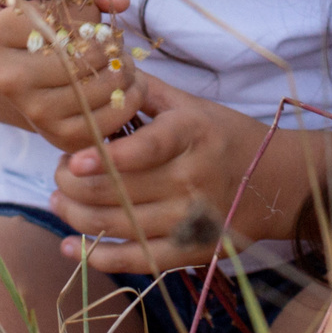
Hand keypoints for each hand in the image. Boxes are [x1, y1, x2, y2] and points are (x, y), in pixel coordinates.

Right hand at [0, 0, 144, 152]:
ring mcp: (31, 111)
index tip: (90, 21)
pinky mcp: (57, 136)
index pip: (59, 18)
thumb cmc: (48, 34)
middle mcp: (8, 78)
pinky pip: (106, 119)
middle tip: (117, 46)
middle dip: (111, 48)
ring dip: (124, 72)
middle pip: (81, 57)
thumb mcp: (58, 3)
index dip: (87, 17)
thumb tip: (118, 1)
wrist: (29, 81)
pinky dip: (129, 100)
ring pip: (97, 88)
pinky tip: (129, 86)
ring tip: (123, 64)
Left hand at [48, 76, 310, 273]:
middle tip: (56, 173)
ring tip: (57, 201)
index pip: (149, 148)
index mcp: (193, 134)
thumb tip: (99, 73)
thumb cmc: (225, 136)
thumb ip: (146, 92)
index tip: (74, 160)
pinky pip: (139, 259)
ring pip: (122, 225)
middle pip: (123, 191)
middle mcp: (193, 179)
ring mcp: (191, 220)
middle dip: (75, 185)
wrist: (275, 182)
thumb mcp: (192, 105)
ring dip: (78, 217)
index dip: (109, 159)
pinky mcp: (190, 251)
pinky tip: (71, 247)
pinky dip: (100, 257)